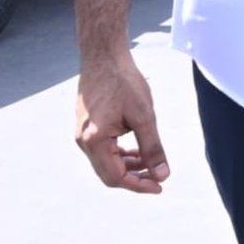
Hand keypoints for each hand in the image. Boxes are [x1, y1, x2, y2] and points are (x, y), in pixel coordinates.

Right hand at [75, 45, 169, 193]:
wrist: (103, 56)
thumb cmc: (123, 82)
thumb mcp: (144, 116)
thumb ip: (152, 148)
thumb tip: (162, 175)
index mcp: (94, 140)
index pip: (116, 177)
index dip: (139, 185)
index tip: (160, 186)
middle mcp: (83, 140)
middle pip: (108, 174)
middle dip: (134, 179)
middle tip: (158, 179)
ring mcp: (82, 133)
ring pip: (105, 163)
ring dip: (128, 167)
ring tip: (151, 164)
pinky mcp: (85, 126)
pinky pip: (102, 150)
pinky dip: (120, 155)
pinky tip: (137, 152)